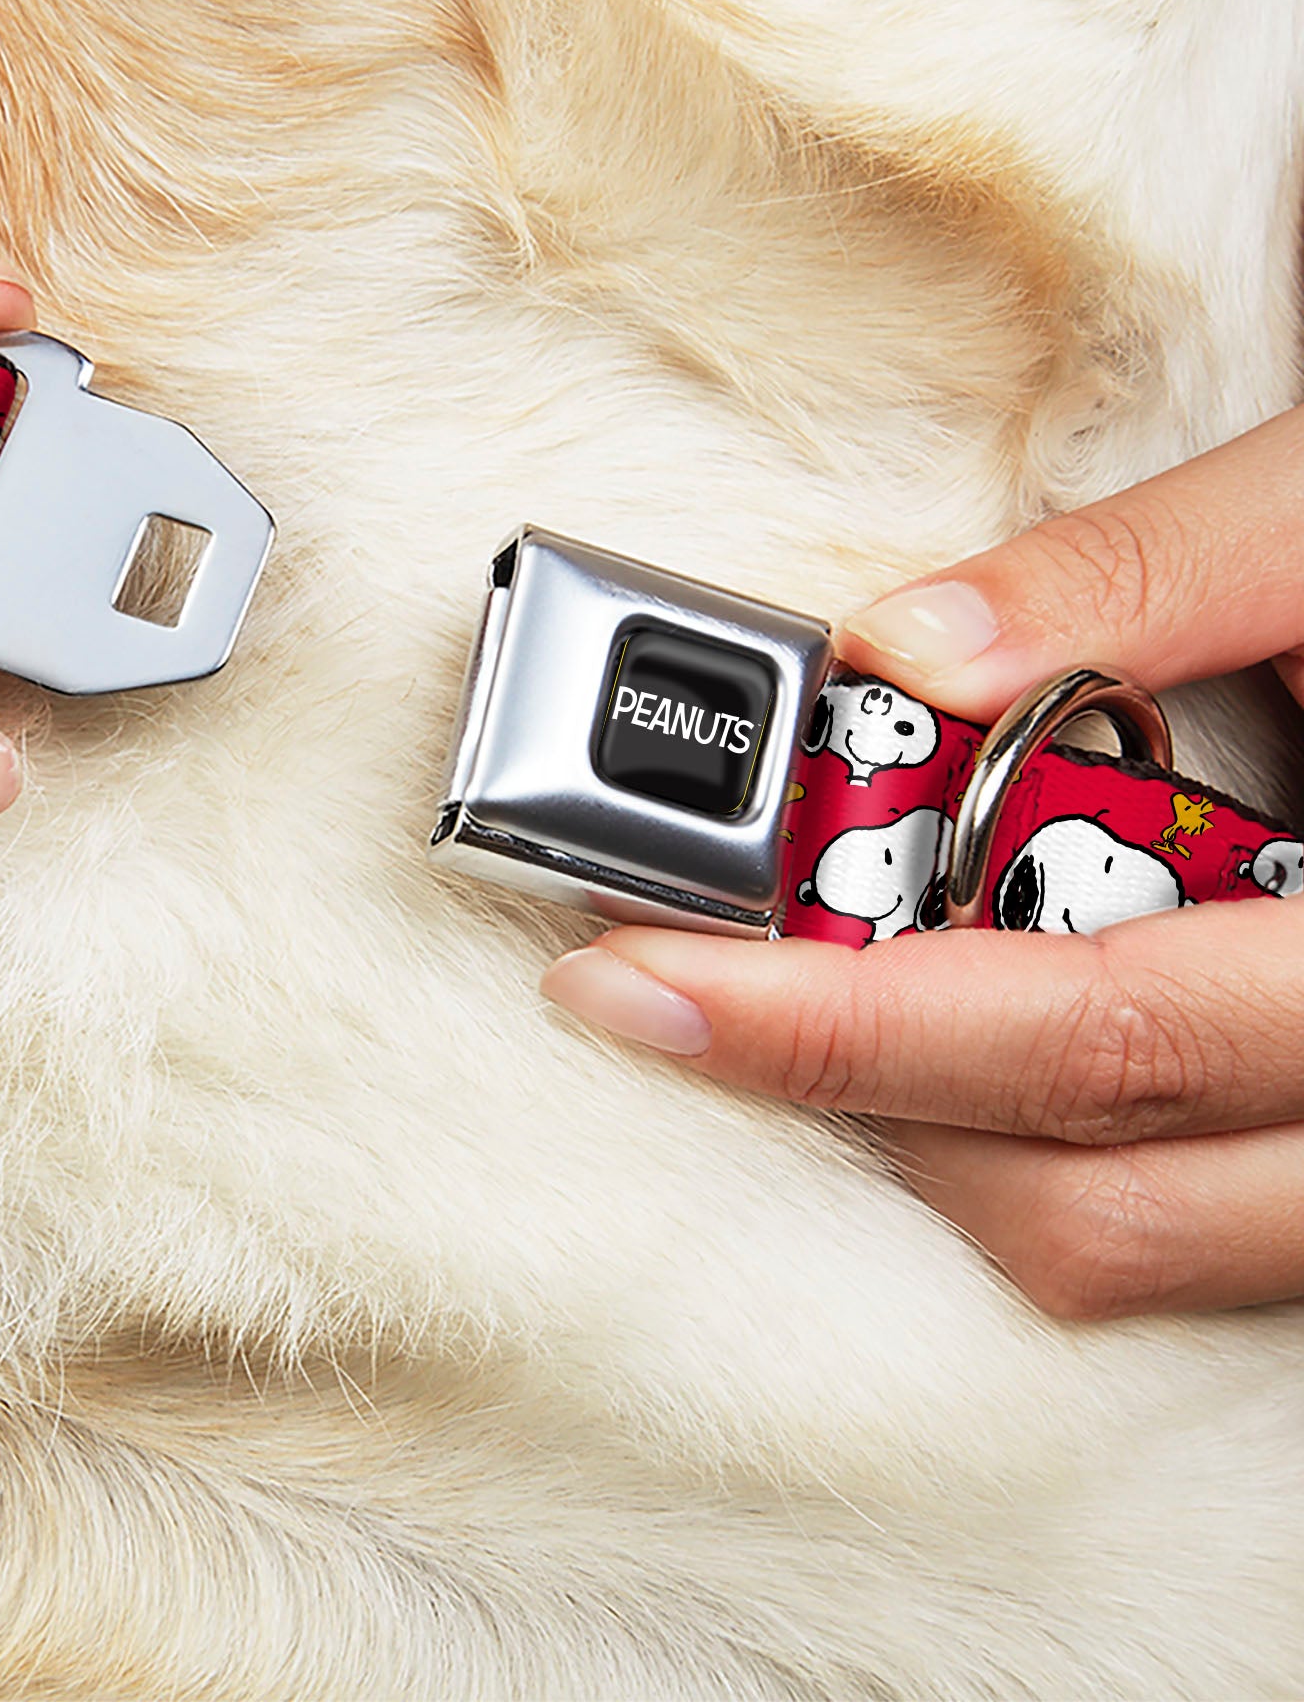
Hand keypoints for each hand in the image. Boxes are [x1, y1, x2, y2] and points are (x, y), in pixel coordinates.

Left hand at [543, 407, 1303, 1319]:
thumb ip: (1147, 573)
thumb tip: (907, 646)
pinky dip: (1033, 1141)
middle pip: (1082, 1191)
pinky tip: (946, 1021)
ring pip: (1127, 1243)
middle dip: (838, 1091)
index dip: (837, 1025)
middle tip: (662, 982)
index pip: (1087, 1032)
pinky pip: (1180, 1222)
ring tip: (791, 996)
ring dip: (929, 1134)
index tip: (636, 979)